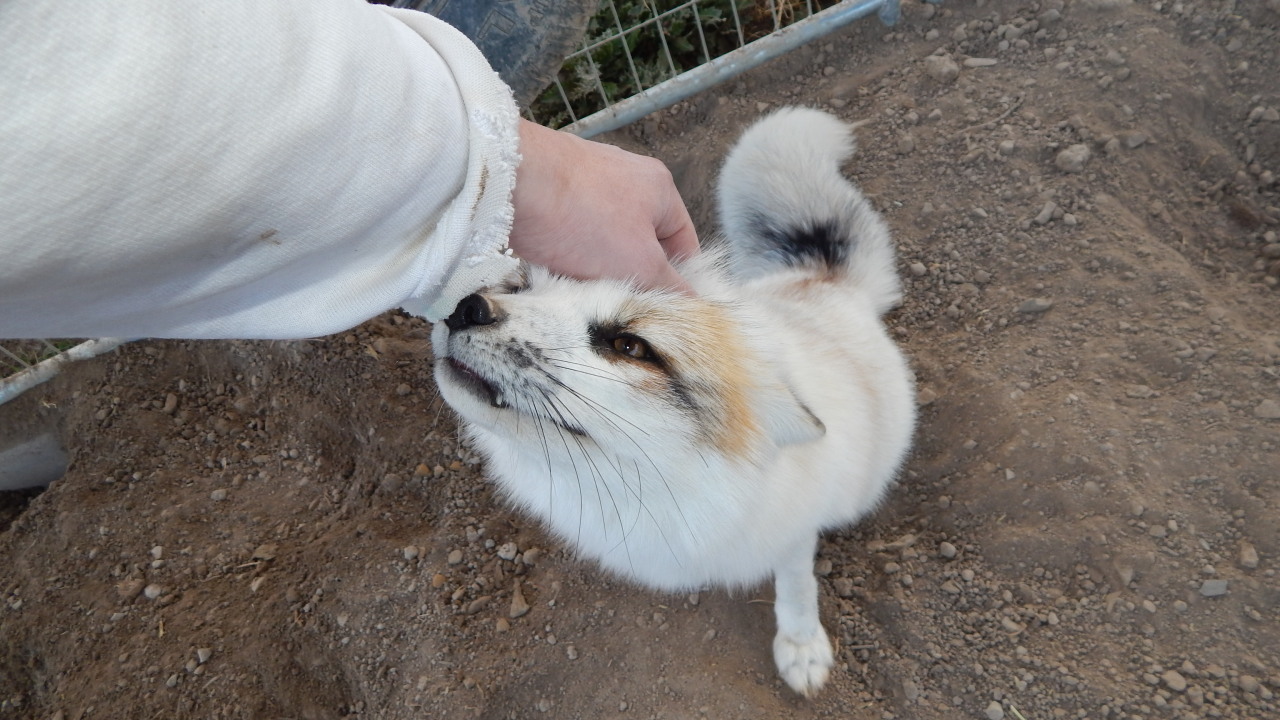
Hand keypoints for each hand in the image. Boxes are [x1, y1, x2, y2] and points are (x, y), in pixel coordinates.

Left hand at [508, 119, 698, 292]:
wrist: (506, 183)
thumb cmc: (580, 216)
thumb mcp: (638, 263)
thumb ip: (670, 286)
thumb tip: (692, 304)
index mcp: (659, 187)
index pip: (684, 244)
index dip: (679, 281)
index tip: (665, 310)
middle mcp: (625, 178)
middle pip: (641, 244)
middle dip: (631, 277)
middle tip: (619, 303)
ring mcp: (586, 183)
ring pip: (603, 243)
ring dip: (596, 270)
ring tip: (583, 289)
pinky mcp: (551, 194)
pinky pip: (569, 236)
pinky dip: (567, 257)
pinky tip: (555, 272)